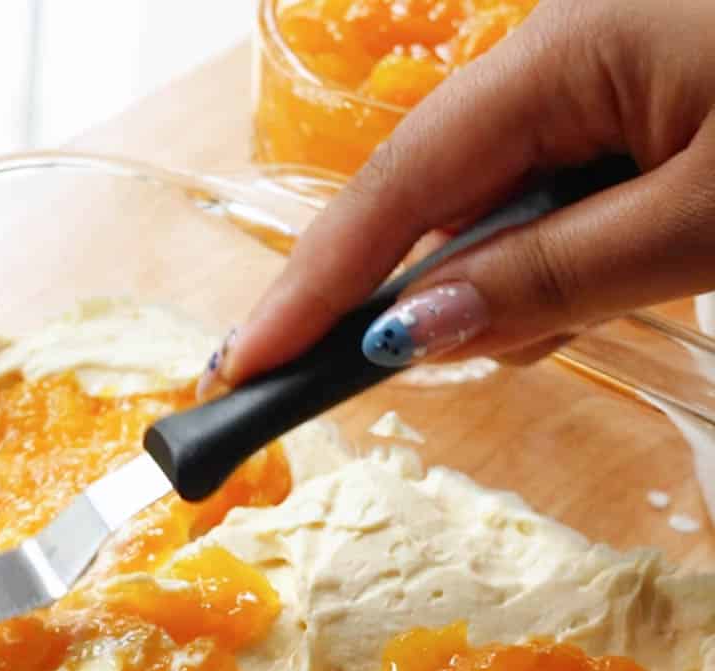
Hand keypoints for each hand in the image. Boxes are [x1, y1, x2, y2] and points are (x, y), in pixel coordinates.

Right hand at [201, 0, 714, 390]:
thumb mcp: (706, 218)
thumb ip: (551, 278)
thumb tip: (409, 338)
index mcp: (570, 50)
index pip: (401, 183)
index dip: (314, 282)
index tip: (240, 366)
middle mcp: (571, 52)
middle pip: (439, 193)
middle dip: (407, 294)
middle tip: (351, 383)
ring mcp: (610, 80)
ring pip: (506, 205)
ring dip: (506, 286)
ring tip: (548, 330)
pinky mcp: (651, 109)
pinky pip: (569, 196)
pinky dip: (570, 260)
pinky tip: (616, 281)